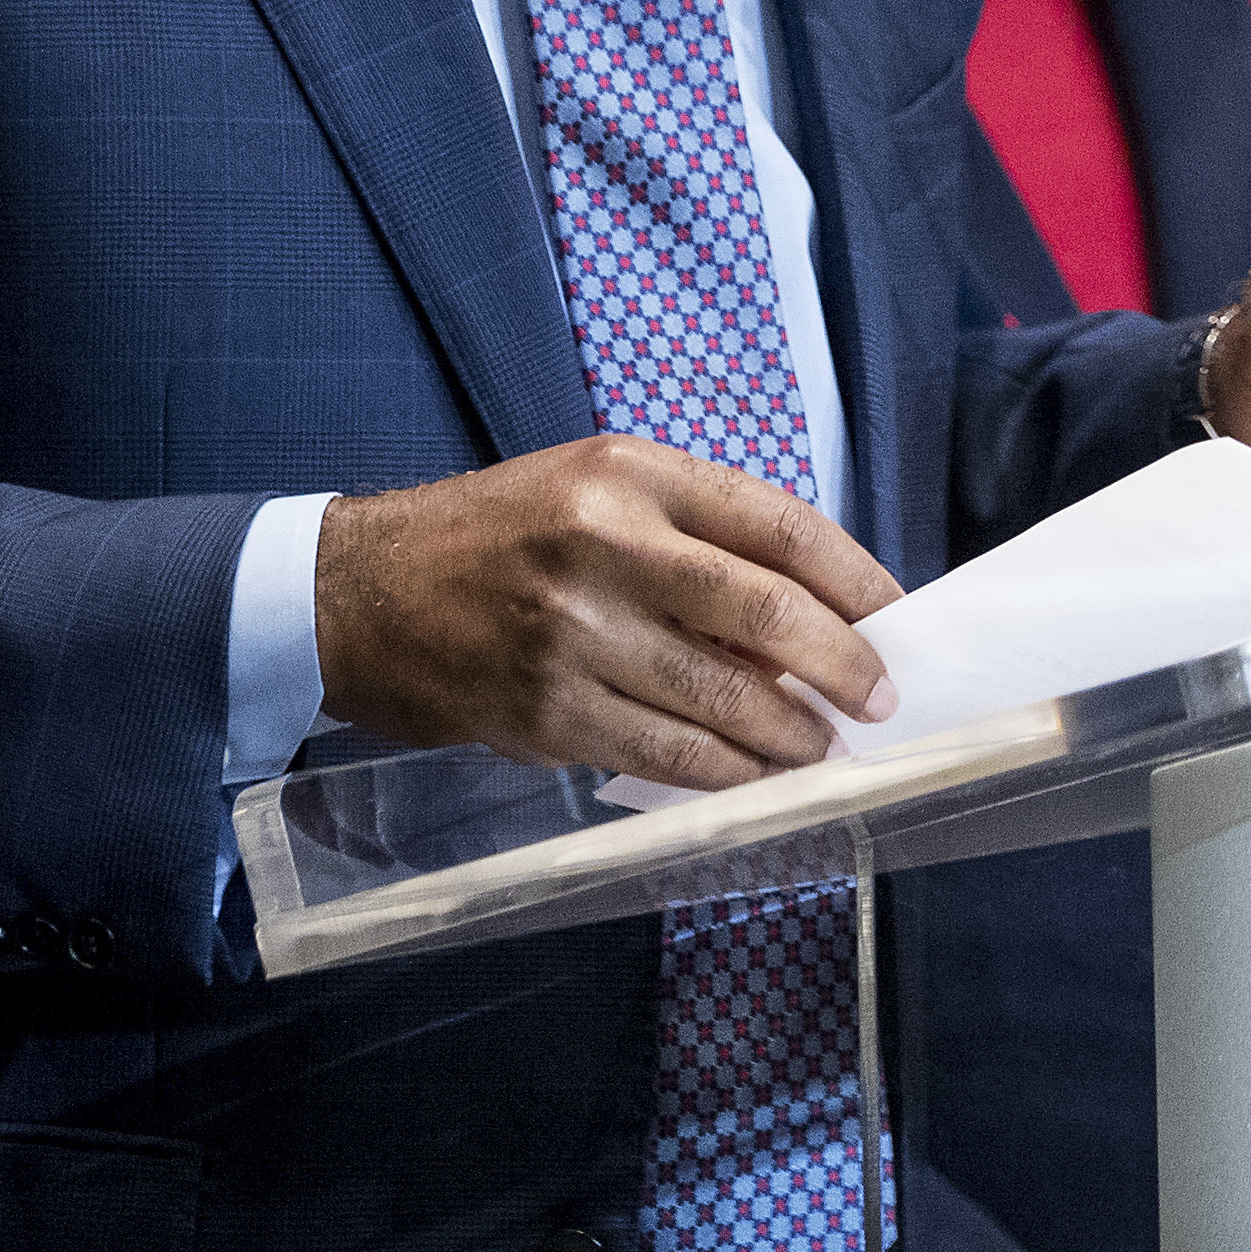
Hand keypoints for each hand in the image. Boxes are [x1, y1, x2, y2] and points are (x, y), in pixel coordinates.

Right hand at [313, 435, 899, 784]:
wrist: (356, 593)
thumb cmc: (494, 537)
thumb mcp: (593, 493)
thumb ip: (694, 539)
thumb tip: (809, 619)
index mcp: (627, 475)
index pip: (778, 524)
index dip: (856, 578)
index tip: (895, 618)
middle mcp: (605, 547)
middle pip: (766, 612)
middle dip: (843, 665)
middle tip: (878, 697)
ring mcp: (574, 636)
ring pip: (723, 699)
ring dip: (793, 734)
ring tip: (824, 745)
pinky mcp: (548, 712)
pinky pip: (666, 755)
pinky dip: (727, 773)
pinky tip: (757, 776)